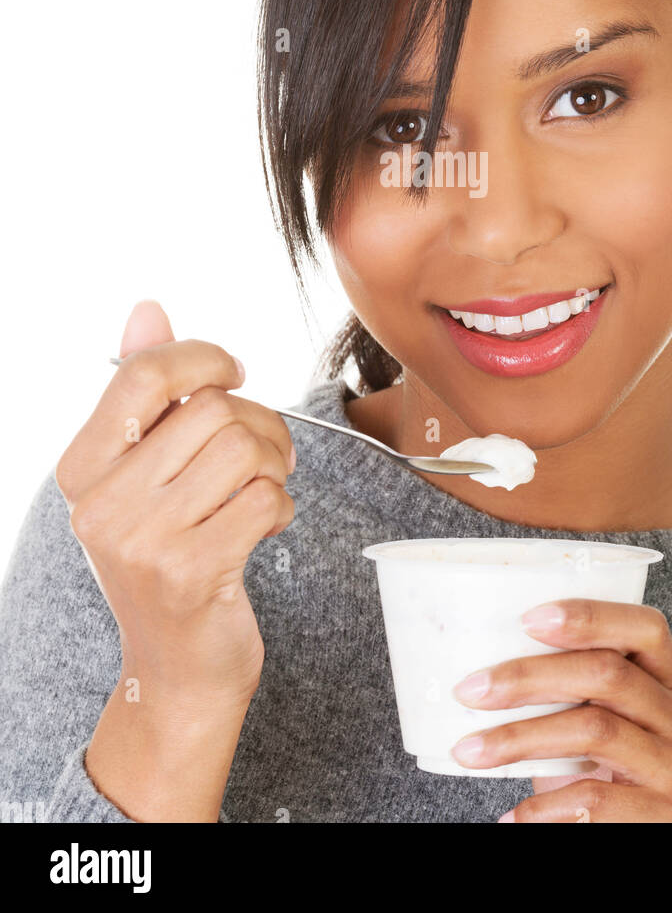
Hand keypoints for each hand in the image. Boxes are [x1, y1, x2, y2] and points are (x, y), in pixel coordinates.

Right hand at [55, 300, 295, 710]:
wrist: (176, 668)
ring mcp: (142, 541)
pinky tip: (266, 525)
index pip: (142, 373)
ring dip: (276, 462)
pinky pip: (266, 497)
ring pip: (243, 447)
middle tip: (264, 453)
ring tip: (266, 486)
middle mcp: (100, 503)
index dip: (202, 357)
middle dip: (258, 421)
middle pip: (209, 408)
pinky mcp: (192, 572)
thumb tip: (147, 308)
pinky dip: (283, 505)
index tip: (234, 374)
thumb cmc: (170, 554)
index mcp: (82, 467)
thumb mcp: (144, 474)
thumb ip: (146, 392)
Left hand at [450, 598, 671, 822]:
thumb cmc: (609, 780)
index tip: (527, 619)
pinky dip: (543, 807)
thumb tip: (485, 664)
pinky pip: (594, 798)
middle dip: (529, 677)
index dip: (589, 616)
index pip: (645, 628)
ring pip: (595, 730)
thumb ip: (573, 692)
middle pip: (608, 675)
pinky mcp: (671, 816)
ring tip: (470, 751)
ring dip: (519, 739)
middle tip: (471, 689)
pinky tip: (514, 814)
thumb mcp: (603, 725)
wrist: (646, 845)